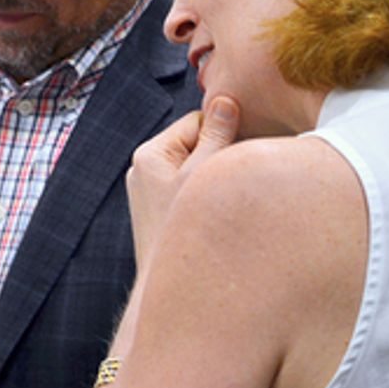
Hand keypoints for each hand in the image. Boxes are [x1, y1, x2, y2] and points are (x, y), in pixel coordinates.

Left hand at [127, 96, 239, 267]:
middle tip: (237, 178)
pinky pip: (191, 191)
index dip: (225, 132)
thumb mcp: (206, 174)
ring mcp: (151, 192)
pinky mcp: (161, 212)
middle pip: (197, 145)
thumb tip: (224, 100)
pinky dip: (207, 196)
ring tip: (226, 200)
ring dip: (216, 178)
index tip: (243, 152)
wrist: (165, 287)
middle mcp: (145, 169)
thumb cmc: (183, 229)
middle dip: (221, 156)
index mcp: (150, 154)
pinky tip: (218, 213)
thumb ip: (217, 134)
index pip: (197, 121)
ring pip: (197, 169)